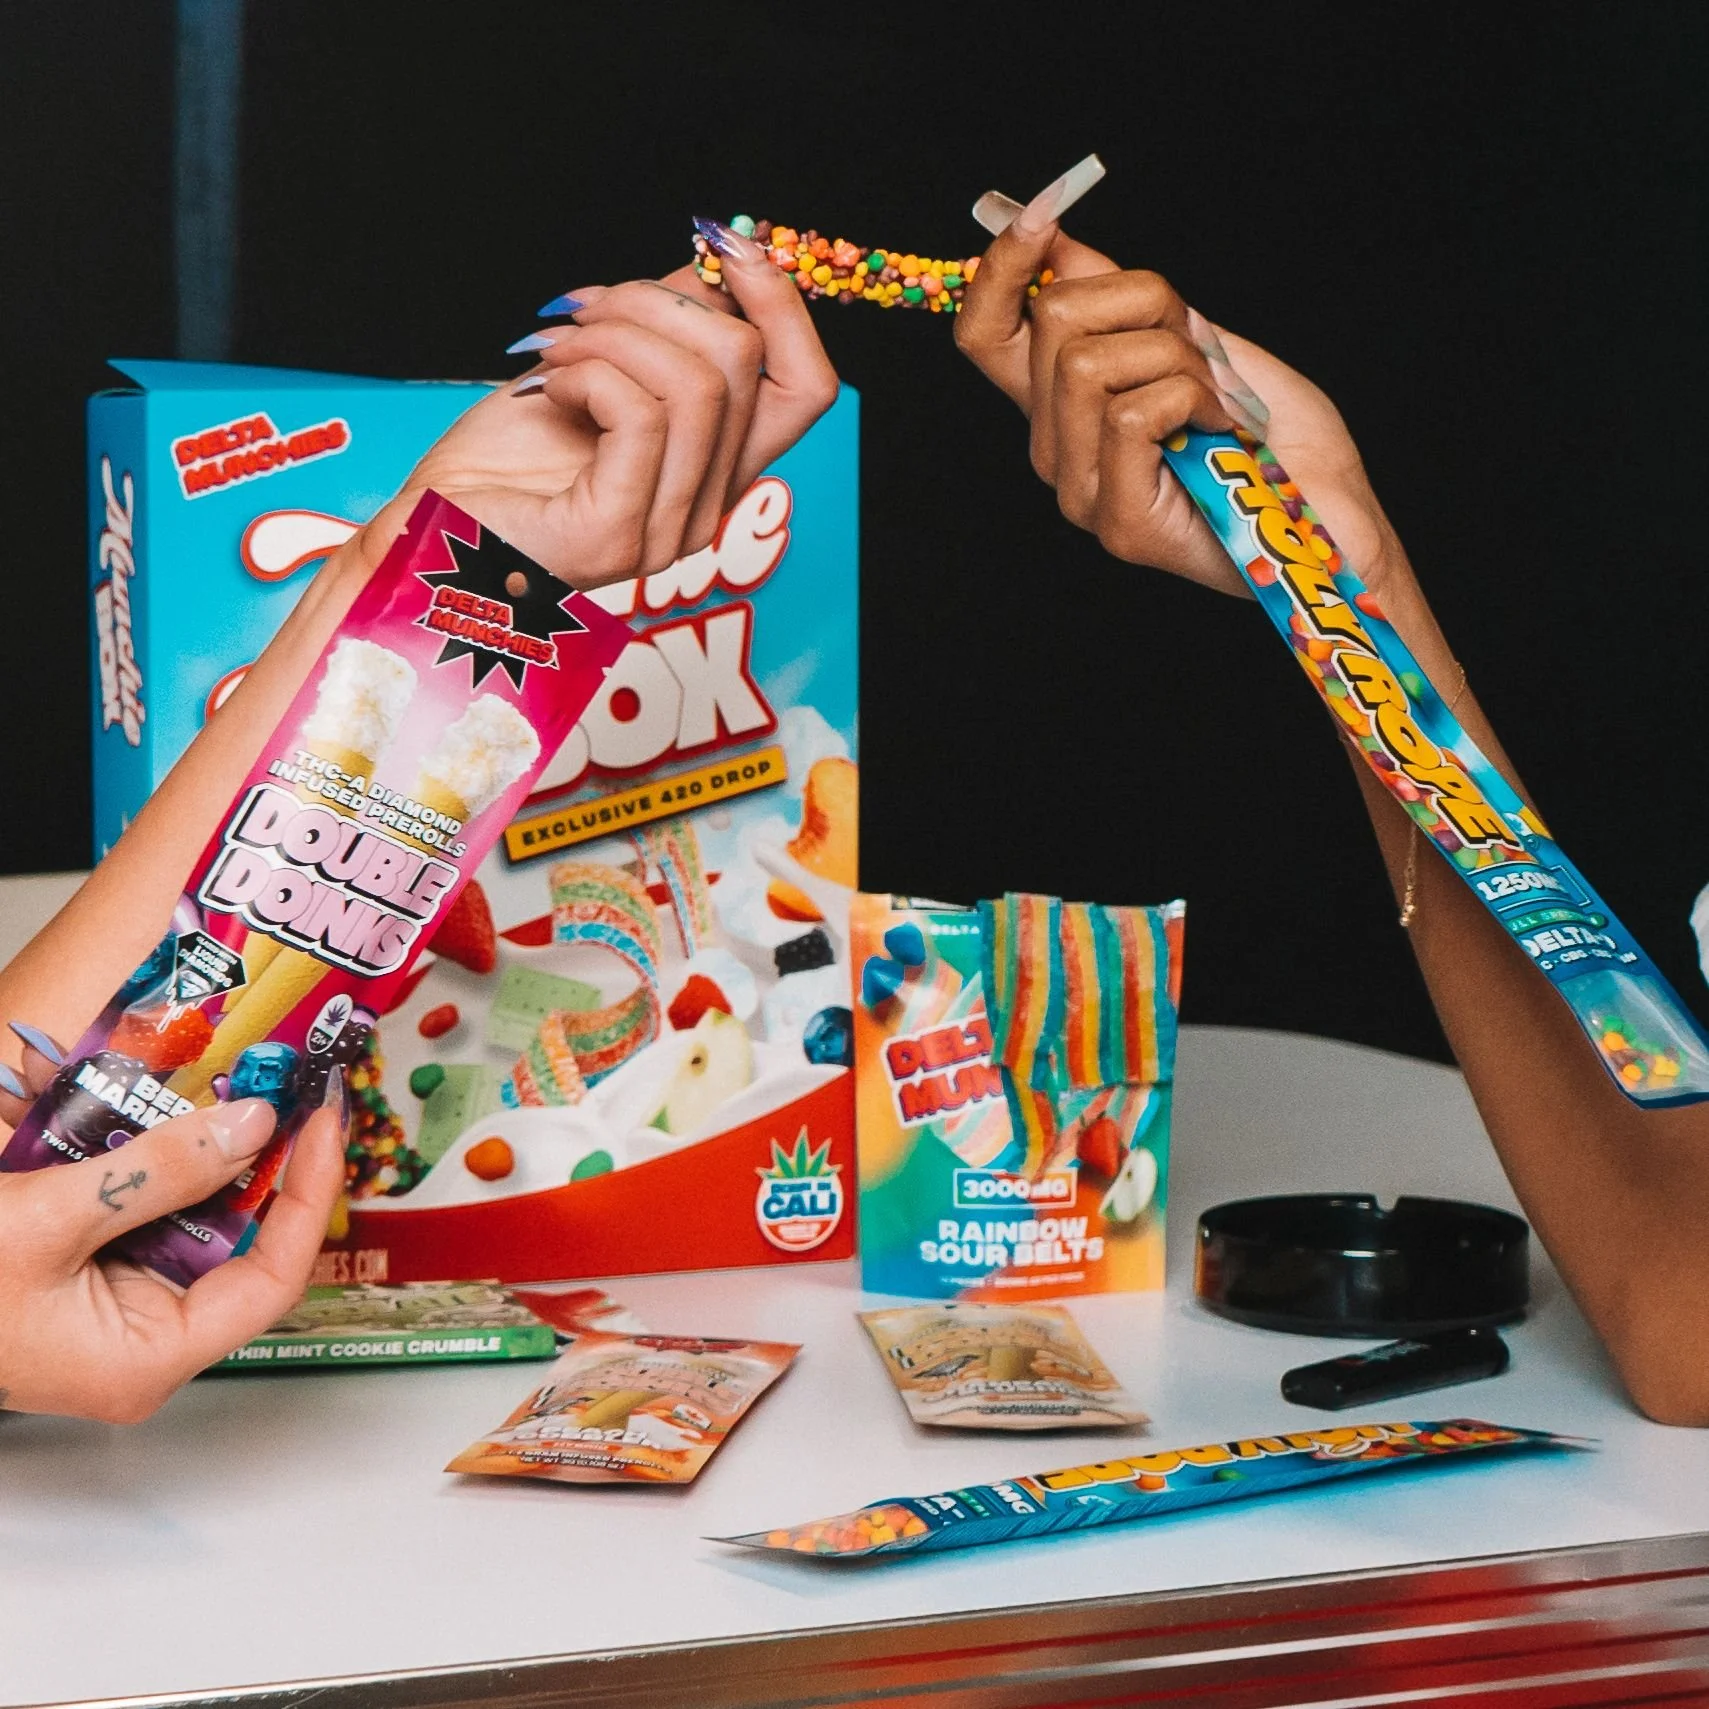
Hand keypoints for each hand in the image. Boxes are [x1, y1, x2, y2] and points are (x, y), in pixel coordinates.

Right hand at [0, 1030, 343, 1422]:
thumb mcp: (46, 1220)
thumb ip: (155, 1173)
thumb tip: (249, 1124)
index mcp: (145, 1359)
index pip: (273, 1275)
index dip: (309, 1195)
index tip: (325, 1124)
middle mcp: (143, 1337)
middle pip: (244, 1240)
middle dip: (269, 1159)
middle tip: (297, 1086)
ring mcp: (116, 1302)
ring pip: (197, 1215)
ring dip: (218, 1148)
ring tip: (250, 1081)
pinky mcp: (87, 1264)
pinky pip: (147, 1204)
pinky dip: (161, 1153)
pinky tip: (177, 1105)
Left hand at [367, 243, 837, 589]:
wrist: (430, 535)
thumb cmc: (502, 466)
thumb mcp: (594, 369)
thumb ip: (661, 326)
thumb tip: (712, 258)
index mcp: (714, 470)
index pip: (808, 387)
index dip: (780, 304)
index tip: (723, 245)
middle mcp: (705, 507)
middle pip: (748, 367)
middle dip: (657, 301)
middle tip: (582, 313)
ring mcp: (667, 529)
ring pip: (698, 385)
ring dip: (612, 334)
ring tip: (552, 352)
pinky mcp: (618, 534)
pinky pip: (639, 414)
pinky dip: (585, 374)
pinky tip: (545, 388)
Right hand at [954, 203, 1406, 597]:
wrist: (1331, 520)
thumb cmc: (1273, 437)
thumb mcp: (1192, 340)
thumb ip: (1122, 300)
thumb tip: (1058, 240)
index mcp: (1060, 408)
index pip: (983, 334)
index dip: (999, 267)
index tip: (1043, 220)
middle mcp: (1055, 452)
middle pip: (1054, 317)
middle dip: (1146, 303)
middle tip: (1198, 351)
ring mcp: (1081, 493)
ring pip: (1088, 363)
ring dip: (1175, 358)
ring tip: (1215, 399)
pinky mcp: (1118, 524)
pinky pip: (1131, 413)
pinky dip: (1194, 399)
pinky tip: (1222, 427)